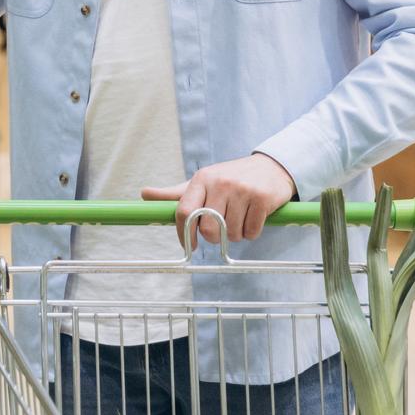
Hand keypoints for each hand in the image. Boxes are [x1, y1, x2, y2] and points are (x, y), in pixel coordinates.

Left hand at [142, 154, 297, 245]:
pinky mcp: (262, 199)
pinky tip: (252, 218)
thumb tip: (144, 194)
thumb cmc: (230, 179)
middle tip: (220, 230)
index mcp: (202, 179)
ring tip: (238, 219)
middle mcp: (221, 183)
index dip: (184, 234)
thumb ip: (175, 194)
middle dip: (214, 238)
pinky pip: (251, 232)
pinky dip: (251, 233)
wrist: (271, 167)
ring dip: (235, 235)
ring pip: (231, 234)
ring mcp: (243, 190)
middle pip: (209, 229)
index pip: (184, 212)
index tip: (189, 246)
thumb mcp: (202, 182)